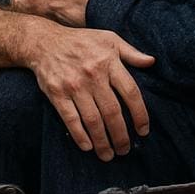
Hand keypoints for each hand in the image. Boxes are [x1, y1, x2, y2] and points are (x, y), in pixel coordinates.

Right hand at [22, 20, 154, 161]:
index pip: (131, 93)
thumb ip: (131, 52)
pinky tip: (88, 146)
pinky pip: (71, 119)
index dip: (140, 115)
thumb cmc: (80, 41)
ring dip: (102, 141)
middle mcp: (92, 74)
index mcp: (109, 62)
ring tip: (108, 155)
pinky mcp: (56, 93)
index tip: (143, 131)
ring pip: (93, 120)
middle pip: (112, 112)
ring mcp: (74, 85)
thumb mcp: (108, 38)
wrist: (43, 42)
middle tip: (125, 150)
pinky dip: (80, 136)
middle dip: (121, 136)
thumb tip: (151, 62)